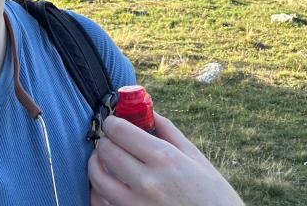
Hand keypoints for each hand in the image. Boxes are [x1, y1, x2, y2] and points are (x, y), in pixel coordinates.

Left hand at [88, 112, 244, 205]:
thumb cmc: (210, 192)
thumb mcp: (194, 156)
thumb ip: (167, 130)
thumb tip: (147, 110)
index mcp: (164, 158)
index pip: (120, 132)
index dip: (112, 122)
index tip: (112, 121)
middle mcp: (147, 182)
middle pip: (106, 152)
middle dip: (104, 140)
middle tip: (109, 139)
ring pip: (97, 179)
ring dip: (96, 165)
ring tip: (102, 160)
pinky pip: (100, 203)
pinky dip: (98, 192)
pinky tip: (106, 185)